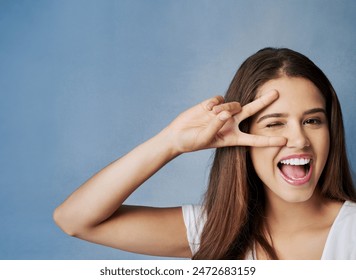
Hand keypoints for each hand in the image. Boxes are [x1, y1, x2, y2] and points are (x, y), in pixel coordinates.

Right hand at [164, 90, 286, 152]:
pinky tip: (206, 108)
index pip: (254, 139)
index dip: (269, 140)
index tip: (285, 141)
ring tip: (212, 114)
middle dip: (264, 102)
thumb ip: (215, 126)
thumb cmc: (191, 142)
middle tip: (277, 93)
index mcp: (232, 137)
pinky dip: (214, 102)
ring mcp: (222, 113)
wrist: (178, 134)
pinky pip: (220, 98)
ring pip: (233, 103)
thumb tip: (225, 112)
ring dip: (225, 107)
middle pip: (251, 111)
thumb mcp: (204, 139)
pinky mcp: (213, 104)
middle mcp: (230, 124)